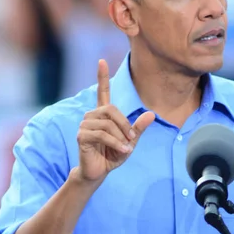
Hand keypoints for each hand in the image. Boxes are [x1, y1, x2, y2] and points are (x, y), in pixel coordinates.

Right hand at [76, 59, 154, 182]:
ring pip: (107, 124)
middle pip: (111, 109)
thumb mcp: (130, 141)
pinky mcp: (82, 136)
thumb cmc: (113, 155)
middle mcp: (92, 116)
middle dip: (124, 124)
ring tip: (125, 148)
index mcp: (103, 114)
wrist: (99, 172)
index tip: (102, 61)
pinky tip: (123, 151)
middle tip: (131, 139)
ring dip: (120, 137)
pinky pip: (102, 134)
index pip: (102, 92)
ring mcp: (84, 125)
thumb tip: (152, 114)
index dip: (102, 76)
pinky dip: (116, 143)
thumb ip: (138, 128)